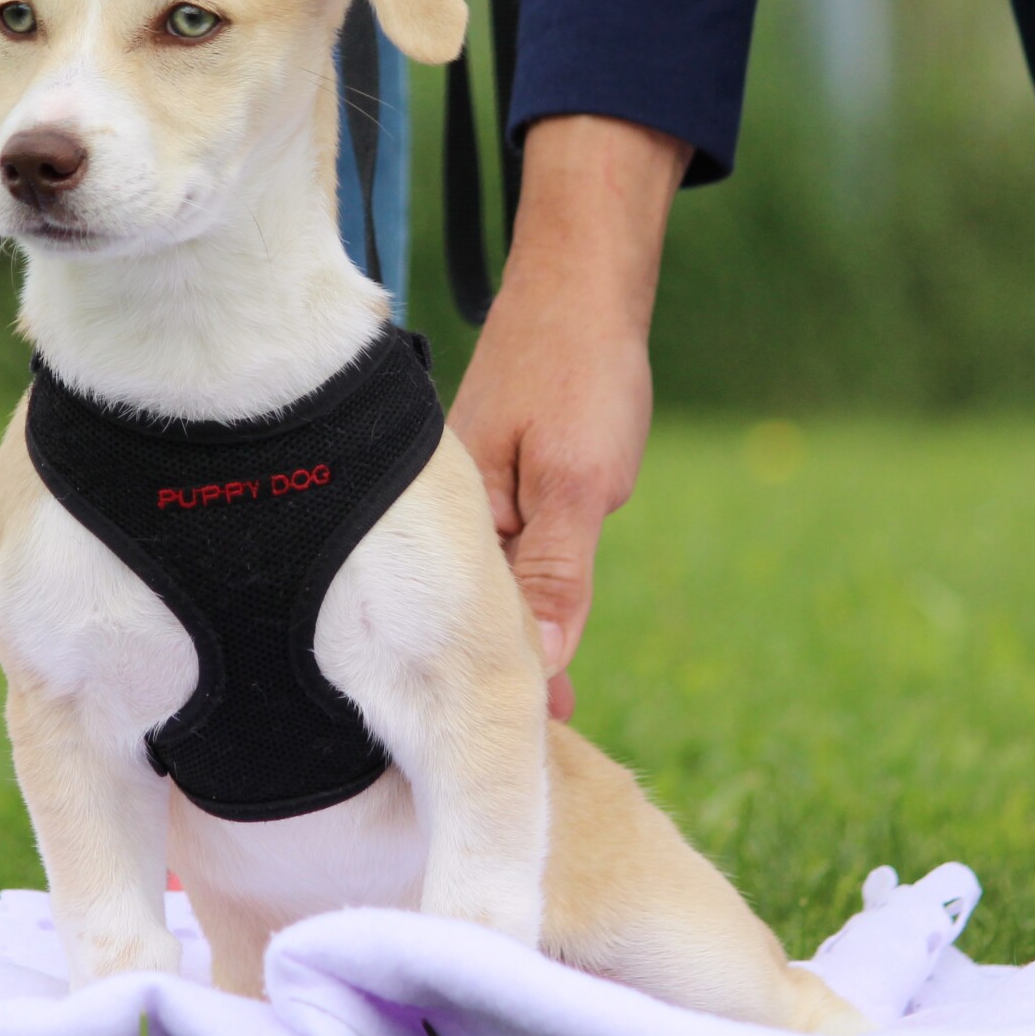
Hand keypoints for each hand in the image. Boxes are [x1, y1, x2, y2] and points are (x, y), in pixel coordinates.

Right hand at [451, 115, 687, 718]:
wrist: (585, 283)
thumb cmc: (581, 371)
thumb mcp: (581, 483)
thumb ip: (557, 572)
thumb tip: (539, 660)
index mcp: (456, 515)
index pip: (466, 623)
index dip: (493, 684)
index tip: (520, 751)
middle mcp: (449, 512)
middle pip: (465, 614)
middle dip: (495, 676)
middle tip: (535, 752)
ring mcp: (468, 496)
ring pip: (484, 588)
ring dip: (510, 641)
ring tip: (539, 718)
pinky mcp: (493, 482)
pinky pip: (498, 557)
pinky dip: (518, 597)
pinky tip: (535, 635)